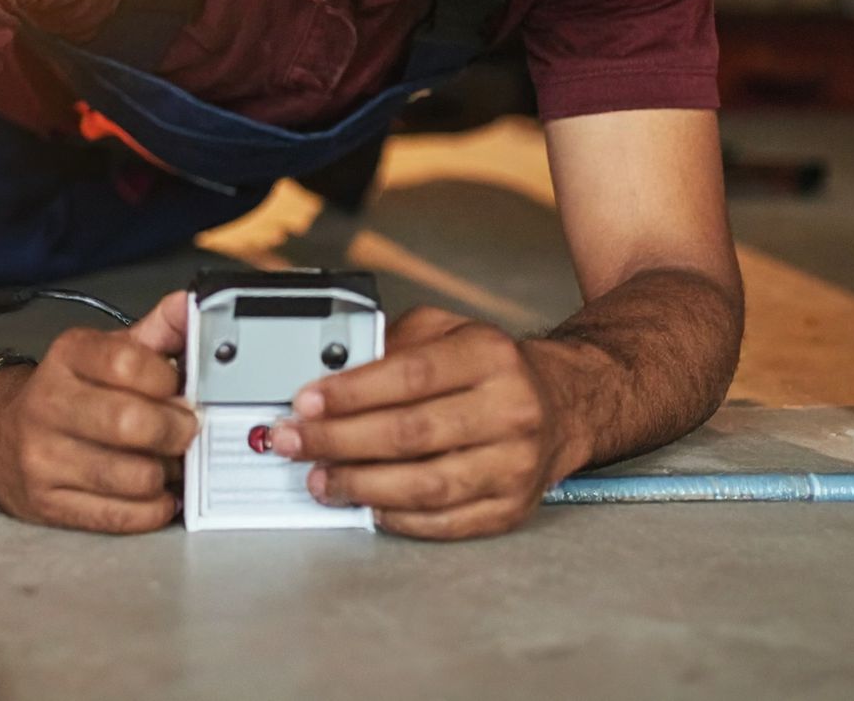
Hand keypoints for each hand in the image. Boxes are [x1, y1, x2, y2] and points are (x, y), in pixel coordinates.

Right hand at [0, 291, 197, 533]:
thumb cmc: (68, 394)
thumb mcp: (104, 353)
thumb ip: (156, 332)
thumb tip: (191, 306)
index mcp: (67, 356)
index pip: (127, 362)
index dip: (167, 379)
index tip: (179, 388)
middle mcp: (47, 403)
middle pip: (131, 423)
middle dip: (177, 431)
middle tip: (187, 430)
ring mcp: (42, 458)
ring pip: (133, 476)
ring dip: (166, 474)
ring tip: (167, 463)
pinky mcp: (47, 504)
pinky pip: (119, 516)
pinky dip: (152, 509)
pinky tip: (154, 494)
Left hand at [268, 305, 583, 539]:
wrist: (559, 404)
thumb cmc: (488, 367)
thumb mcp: (445, 331)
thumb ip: (391, 345)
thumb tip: (328, 375)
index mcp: (489, 356)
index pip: (410, 375)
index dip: (351, 392)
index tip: (306, 402)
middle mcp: (509, 409)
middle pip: (410, 433)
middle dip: (338, 441)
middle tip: (294, 442)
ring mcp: (515, 464)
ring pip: (426, 484)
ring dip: (361, 485)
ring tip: (321, 479)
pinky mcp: (511, 507)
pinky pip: (446, 521)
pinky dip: (399, 517)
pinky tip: (366, 504)